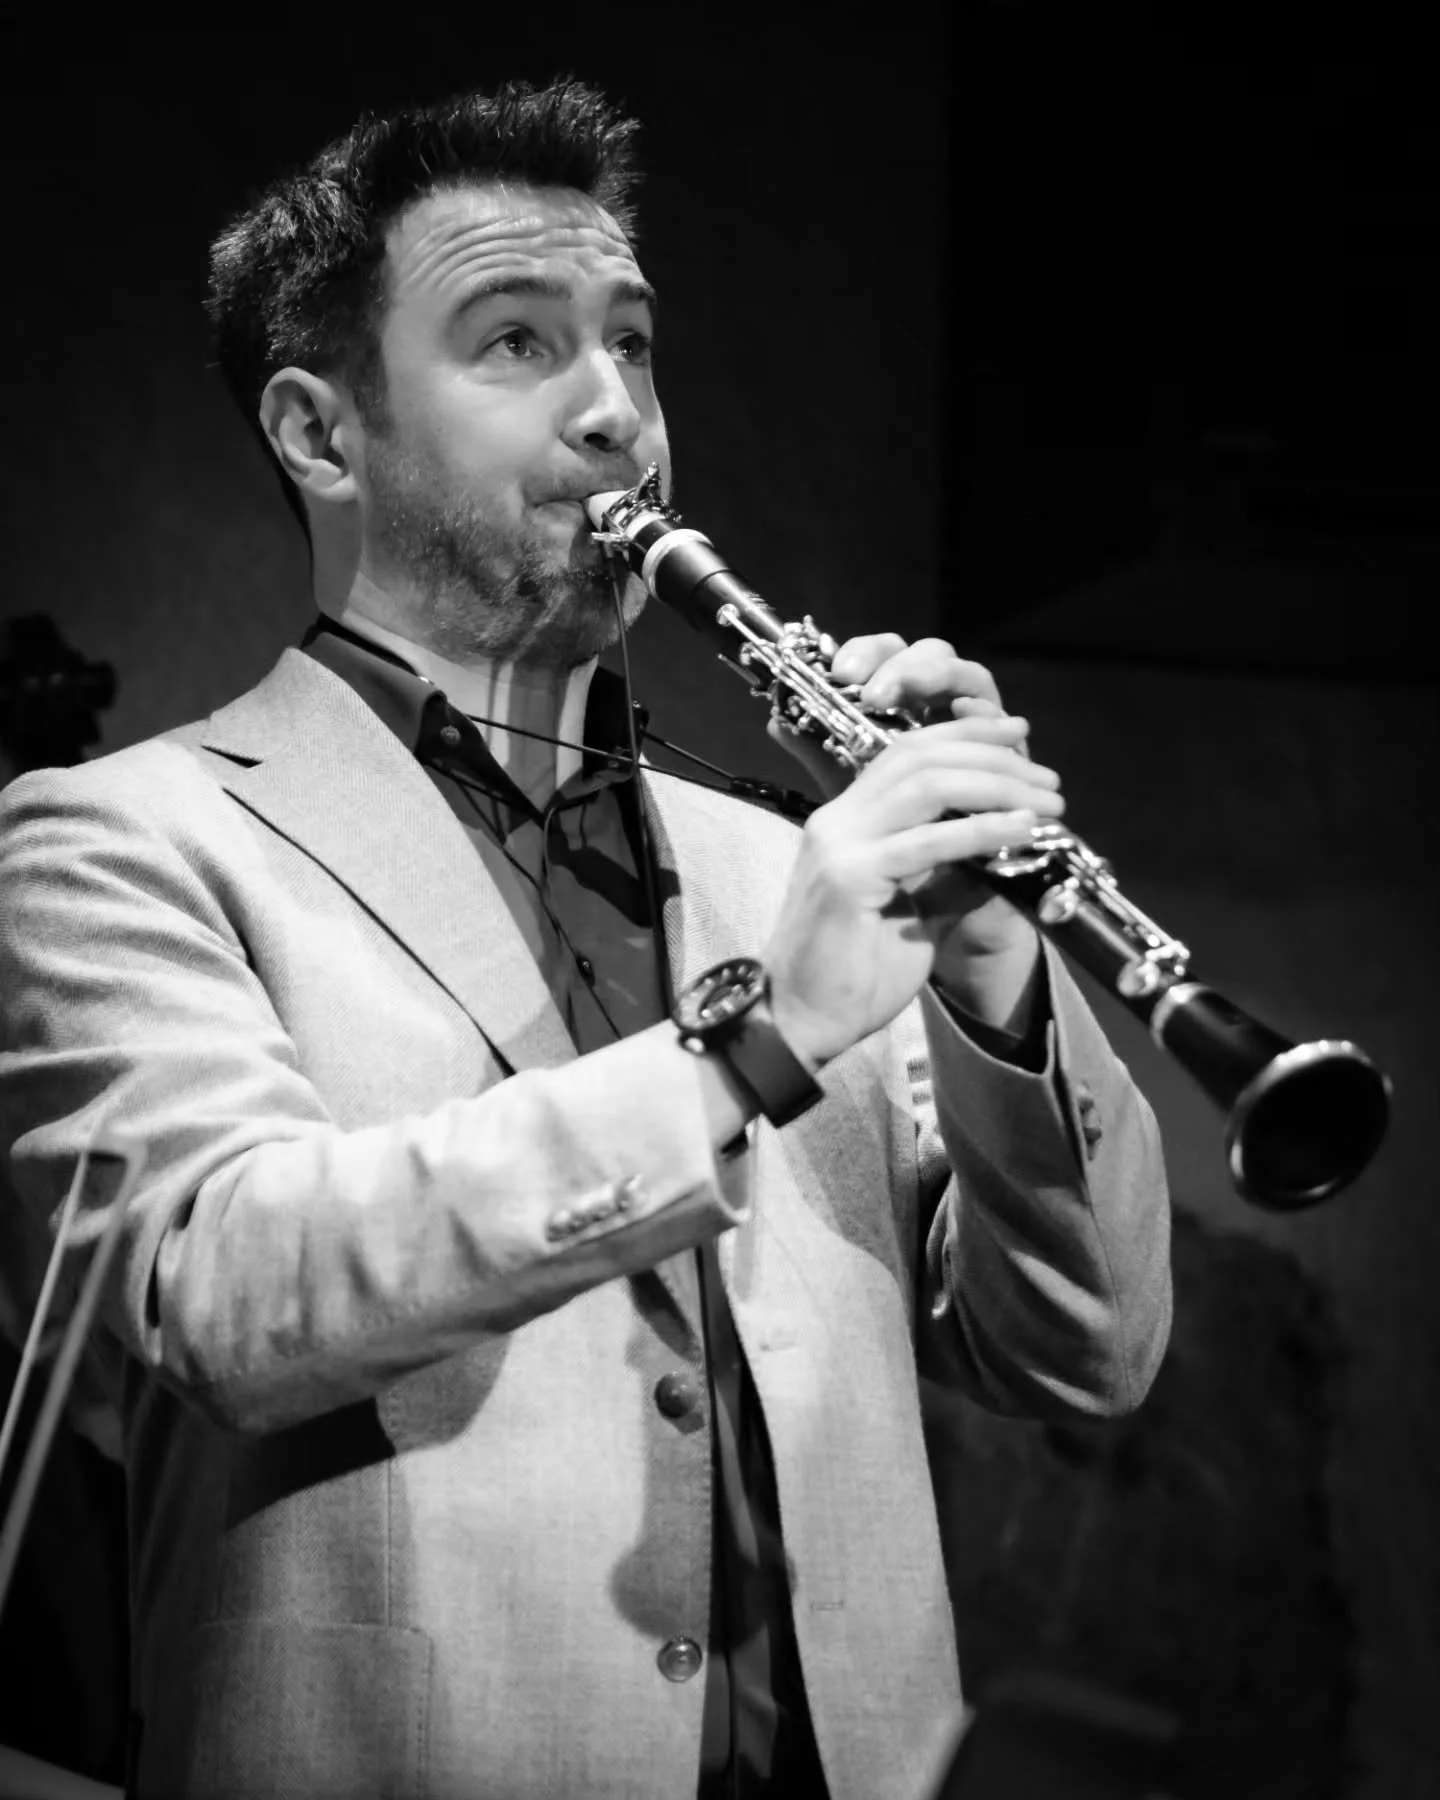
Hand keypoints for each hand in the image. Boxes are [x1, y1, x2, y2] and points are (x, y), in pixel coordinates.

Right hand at [762, 636, 1065, 1066]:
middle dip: (991, 754)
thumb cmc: (852, 977)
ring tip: (1045, 800)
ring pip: (926, 785)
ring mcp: (839, 845)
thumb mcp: (909, 909)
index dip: (964, 735)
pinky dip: (982, 829)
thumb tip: (997, 841)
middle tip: (1046, 773)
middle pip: (919, 757)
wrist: (799, 1024)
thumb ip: (941, 870)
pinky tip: (1022, 829)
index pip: (905, 753)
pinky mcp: (849, 878)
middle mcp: (837, 822)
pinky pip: (927, 842)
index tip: (1016, 735)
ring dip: (996, 785)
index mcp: (845, 822)